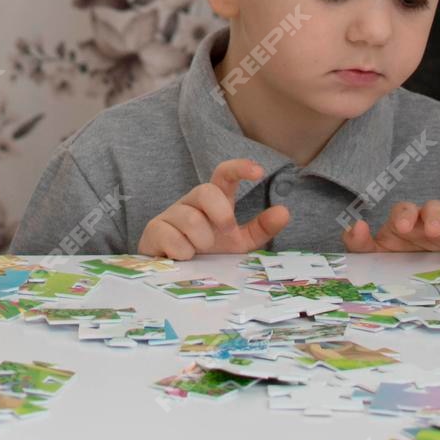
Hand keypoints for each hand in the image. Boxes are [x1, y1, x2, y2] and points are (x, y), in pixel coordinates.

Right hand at [139, 159, 290, 259]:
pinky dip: (183, 252)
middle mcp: (191, 201)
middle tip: (226, 232)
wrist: (173, 271)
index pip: (224, 174)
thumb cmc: (208, 251)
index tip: (259, 172)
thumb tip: (285, 211)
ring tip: (200, 252)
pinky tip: (182, 257)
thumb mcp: (238, 242)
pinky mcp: (154, 230)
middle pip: (206, 191)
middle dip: (220, 213)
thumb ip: (260, 228)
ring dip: (201, 241)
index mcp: (213, 200)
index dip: (240, 168)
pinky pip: (172, 237)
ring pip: (190, 219)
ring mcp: (171, 213)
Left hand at [341, 200, 439, 253]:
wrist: (408, 279)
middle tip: (431, 231)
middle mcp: (428, 221)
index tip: (402, 228)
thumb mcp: (371, 255)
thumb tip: (357, 226)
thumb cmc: (391, 260)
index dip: (404, 216)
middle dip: (433, 215)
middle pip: (434, 207)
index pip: (405, 209)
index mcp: (405, 220)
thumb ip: (358, 242)